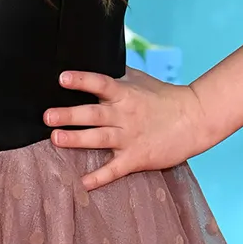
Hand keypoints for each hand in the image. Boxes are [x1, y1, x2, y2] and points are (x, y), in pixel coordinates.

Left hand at [44, 67, 221, 189]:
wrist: (194, 120)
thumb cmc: (165, 98)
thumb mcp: (141, 80)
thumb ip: (118, 74)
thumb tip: (96, 59)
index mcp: (125, 94)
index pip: (101, 84)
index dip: (82, 80)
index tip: (62, 79)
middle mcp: (125, 115)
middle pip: (94, 114)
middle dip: (69, 115)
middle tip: (48, 117)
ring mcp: (130, 137)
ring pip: (99, 138)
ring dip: (76, 139)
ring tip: (56, 139)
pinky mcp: (136, 158)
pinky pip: (114, 169)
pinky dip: (98, 178)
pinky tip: (81, 183)